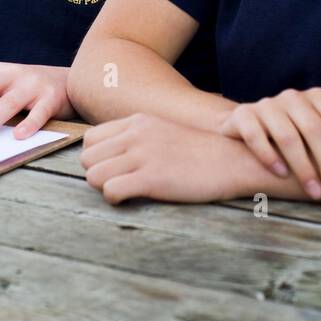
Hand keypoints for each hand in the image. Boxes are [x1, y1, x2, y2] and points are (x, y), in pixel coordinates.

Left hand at [80, 112, 254, 203]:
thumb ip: (138, 137)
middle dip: (98, 174)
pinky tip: (132, 198)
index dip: (97, 158)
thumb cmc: (200, 152)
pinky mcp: (151, 178)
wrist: (233, 160)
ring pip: (93, 175)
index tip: (112, 169)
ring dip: (104, 188)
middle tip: (118, 183)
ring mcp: (143, 155)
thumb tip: (112, 155)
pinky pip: (110, 190)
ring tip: (125, 191)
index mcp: (137, 121)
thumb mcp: (164, 131)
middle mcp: (136, 134)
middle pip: (87, 158)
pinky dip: (115, 199)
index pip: (90, 138)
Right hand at [218, 87, 320, 198]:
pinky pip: (256, 136)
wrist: (249, 128)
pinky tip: (281, 175)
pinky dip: (270, 157)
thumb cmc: (297, 132)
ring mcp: (266, 104)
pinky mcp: (243, 116)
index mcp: (315, 97)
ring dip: (302, 167)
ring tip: (313, 192)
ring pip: (287, 135)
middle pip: (314, 129)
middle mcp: (292, 97)